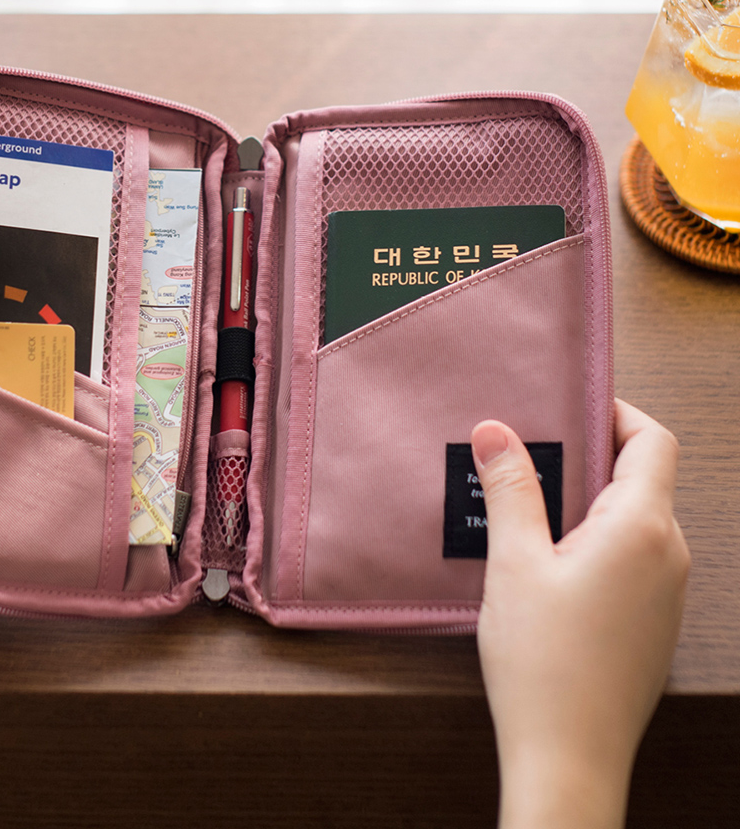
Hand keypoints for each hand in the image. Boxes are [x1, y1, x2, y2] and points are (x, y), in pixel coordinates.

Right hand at [473, 399, 688, 828]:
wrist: (568, 758)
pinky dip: (597, 538)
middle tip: (530, 455)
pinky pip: (634, 555)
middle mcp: (669, 554)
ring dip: (589, 500)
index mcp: (641, 529)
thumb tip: (497, 431)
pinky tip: (548, 559)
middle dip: (589, 456)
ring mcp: (667, 592)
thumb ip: (510, 490)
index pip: (653, 441)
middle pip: (644, 476)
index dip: (615, 412)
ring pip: (637, 517)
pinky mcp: (653, 620)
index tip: (569, 406)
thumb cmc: (542, 663)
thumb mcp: (514, 563)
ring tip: (530, 508)